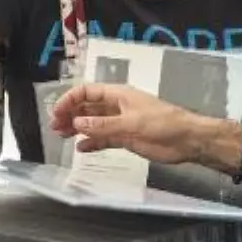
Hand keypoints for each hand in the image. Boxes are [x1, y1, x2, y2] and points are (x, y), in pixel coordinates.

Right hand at [49, 83, 202, 165]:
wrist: (187, 140)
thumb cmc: (163, 124)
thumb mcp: (132, 123)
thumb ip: (104, 125)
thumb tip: (76, 123)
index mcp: (119, 95)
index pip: (88, 92)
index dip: (70, 100)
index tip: (57, 112)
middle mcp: (117, 107)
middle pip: (87, 108)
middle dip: (70, 114)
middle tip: (54, 127)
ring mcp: (121, 123)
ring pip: (93, 123)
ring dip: (77, 128)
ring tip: (61, 136)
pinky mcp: (126, 138)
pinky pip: (104, 139)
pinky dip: (92, 143)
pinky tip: (81, 149)